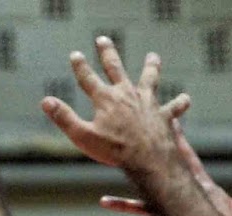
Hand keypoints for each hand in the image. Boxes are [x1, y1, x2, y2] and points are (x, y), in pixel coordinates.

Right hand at [42, 38, 189, 173]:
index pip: (88, 78)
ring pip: (149, 79)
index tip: (76, 54)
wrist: (147, 159)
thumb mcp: (83, 137)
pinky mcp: (163, 115)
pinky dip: (179, 104)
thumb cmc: (114, 151)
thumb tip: (45, 101)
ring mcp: (146, 102)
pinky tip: (186, 99)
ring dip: (151, 67)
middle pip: (115, 68)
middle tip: (103, 39)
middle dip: (107, 53)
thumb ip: (64, 118)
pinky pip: (173, 108)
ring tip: (153, 57)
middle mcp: (126, 94)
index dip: (80, 66)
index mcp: (105, 99)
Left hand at [102, 120, 231, 215]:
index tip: (166, 116)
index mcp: (199, 182)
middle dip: (148, 138)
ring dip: (127, 167)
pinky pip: (140, 209)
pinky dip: (123, 205)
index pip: (184, 152)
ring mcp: (173, 200)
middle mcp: (183, 186)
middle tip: (131, 120)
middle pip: (162, 157)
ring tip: (106, 156)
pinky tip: (104, 201)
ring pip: (144, 179)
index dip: (174, 133)